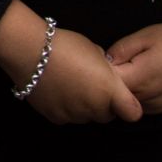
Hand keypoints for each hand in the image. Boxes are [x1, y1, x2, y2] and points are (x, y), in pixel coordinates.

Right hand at [22, 25, 143, 124]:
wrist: (29, 50)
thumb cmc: (65, 44)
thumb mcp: (94, 50)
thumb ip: (105, 68)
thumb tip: (104, 73)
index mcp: (109, 90)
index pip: (133, 113)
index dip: (128, 106)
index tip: (121, 98)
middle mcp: (94, 107)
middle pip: (107, 116)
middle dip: (103, 104)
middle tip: (89, 86)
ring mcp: (74, 115)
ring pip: (86, 117)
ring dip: (83, 107)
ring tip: (70, 86)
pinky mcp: (55, 117)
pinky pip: (67, 117)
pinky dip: (65, 108)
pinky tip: (56, 91)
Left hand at [107, 22, 161, 114]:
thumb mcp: (144, 37)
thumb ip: (120, 50)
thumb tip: (103, 61)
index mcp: (138, 78)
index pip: (106, 82)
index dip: (99, 71)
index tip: (99, 60)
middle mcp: (145, 97)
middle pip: (114, 95)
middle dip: (109, 81)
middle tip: (113, 63)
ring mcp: (154, 106)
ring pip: (126, 102)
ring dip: (122, 90)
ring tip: (129, 70)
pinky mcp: (160, 109)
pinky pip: (138, 104)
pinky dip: (134, 95)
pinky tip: (140, 80)